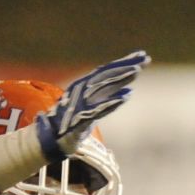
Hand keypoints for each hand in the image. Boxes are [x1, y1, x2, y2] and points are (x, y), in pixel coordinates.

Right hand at [35, 50, 150, 161]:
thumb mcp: (89, 105)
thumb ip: (104, 96)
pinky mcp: (80, 119)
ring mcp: (81, 104)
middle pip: (107, 75)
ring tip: (137, 70)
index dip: (124, 62)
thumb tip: (125, 90)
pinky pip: (98, 109)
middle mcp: (82, 91)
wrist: (49, 139)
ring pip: (104, 88)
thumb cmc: (71, 122)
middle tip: (145, 58)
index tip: (142, 55)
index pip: (107, 71)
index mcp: (84, 86)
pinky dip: (112, 102)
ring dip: (121, 78)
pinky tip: (125, 96)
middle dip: (126, 66)